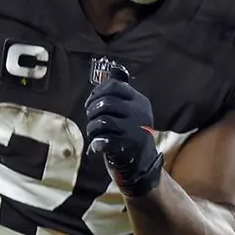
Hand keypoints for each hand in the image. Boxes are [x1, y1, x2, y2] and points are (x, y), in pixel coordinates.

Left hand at [85, 68, 162, 196]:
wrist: (142, 166)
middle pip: (104, 104)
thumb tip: (116, 68)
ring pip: (101, 122)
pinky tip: (96, 148)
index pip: (113, 86)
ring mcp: (134, 131)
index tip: (91, 104)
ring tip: (95, 136)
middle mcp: (140, 114)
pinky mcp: (127, 148)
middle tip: (92, 122)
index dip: (97, 93)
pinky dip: (95, 145)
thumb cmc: (130, 134)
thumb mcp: (131, 110)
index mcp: (140, 101)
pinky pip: (102, 140)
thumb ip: (122, 90)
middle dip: (91, 113)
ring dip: (92, 130)